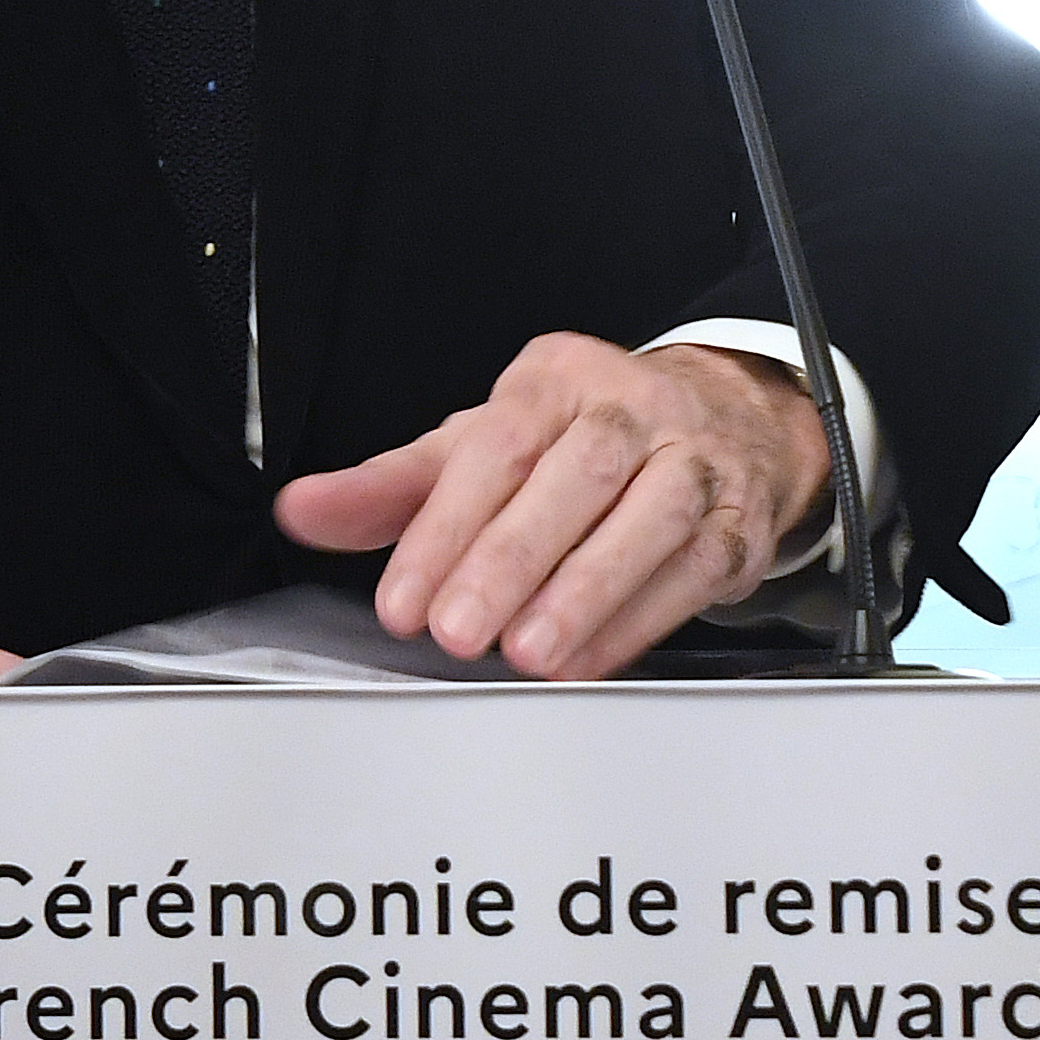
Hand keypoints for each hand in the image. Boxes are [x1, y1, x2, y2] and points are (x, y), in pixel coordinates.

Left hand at [272, 337, 832, 679]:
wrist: (726, 426)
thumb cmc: (581, 443)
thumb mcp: (482, 448)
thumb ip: (393, 487)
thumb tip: (302, 511)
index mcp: (556, 379)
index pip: (496, 447)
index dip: (442, 528)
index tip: (401, 602)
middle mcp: (632, 407)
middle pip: (578, 475)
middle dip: (512, 559)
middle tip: (457, 632)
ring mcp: (695, 461)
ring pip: (648, 518)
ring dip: (585, 591)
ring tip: (527, 654)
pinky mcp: (737, 521)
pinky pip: (693, 569)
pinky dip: (637, 621)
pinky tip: (586, 661)